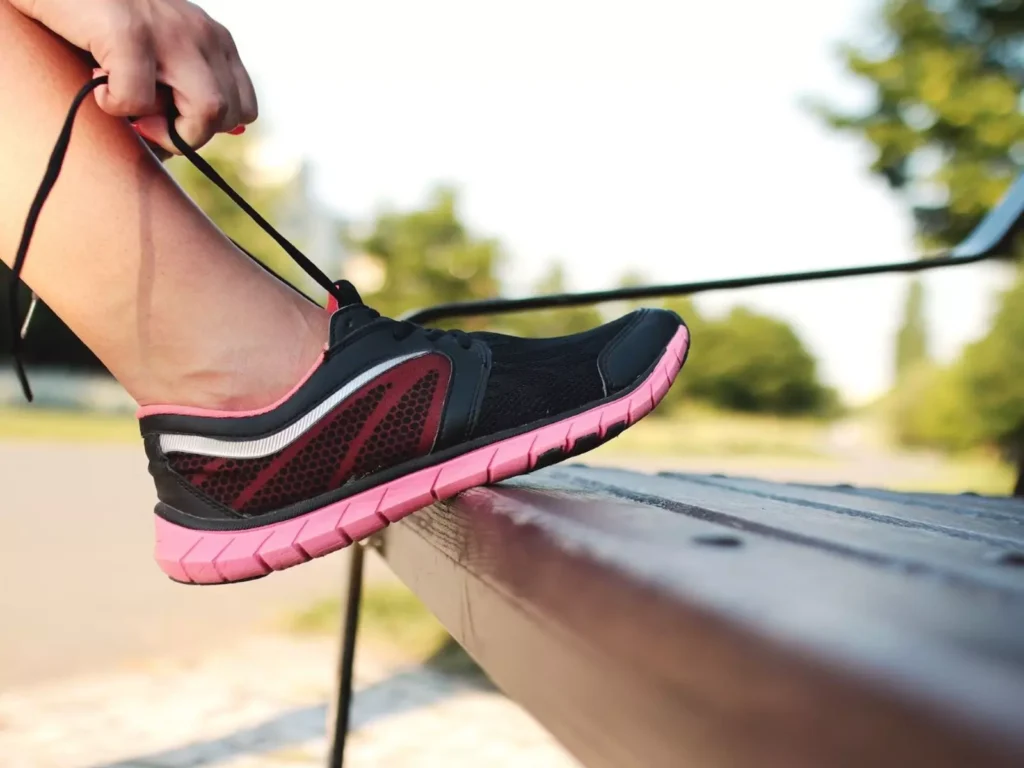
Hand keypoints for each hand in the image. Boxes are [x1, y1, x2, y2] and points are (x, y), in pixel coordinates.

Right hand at [9, 0, 257, 152]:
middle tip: (146, 121)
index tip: (169, 120)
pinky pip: (139, 99)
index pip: (244, 109)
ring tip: (129, 108)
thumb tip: (177, 150)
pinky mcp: (128, 30)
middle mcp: (202, 33)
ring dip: (167, 130)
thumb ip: (178, 90)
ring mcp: (170, 30)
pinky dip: (114, 105)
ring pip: (208, 110)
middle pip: (229, 115)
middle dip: (189, 135)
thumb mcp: (155, 53)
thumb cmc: (98, 22)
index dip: (209, 128)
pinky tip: (96, 83)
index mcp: (214, 40)